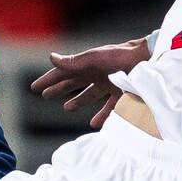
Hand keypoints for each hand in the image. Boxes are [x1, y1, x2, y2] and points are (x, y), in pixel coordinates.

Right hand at [30, 38, 150, 127]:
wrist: (147, 61)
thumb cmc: (119, 57)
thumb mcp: (93, 60)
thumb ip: (72, 62)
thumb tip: (51, 57)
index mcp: (86, 64)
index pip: (62, 72)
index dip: (48, 80)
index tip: (34, 87)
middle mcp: (96, 73)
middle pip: (73, 83)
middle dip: (58, 89)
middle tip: (45, 95)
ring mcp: (109, 83)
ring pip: (89, 95)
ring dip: (78, 101)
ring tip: (67, 108)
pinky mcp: (121, 93)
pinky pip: (108, 108)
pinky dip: (101, 116)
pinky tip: (94, 123)